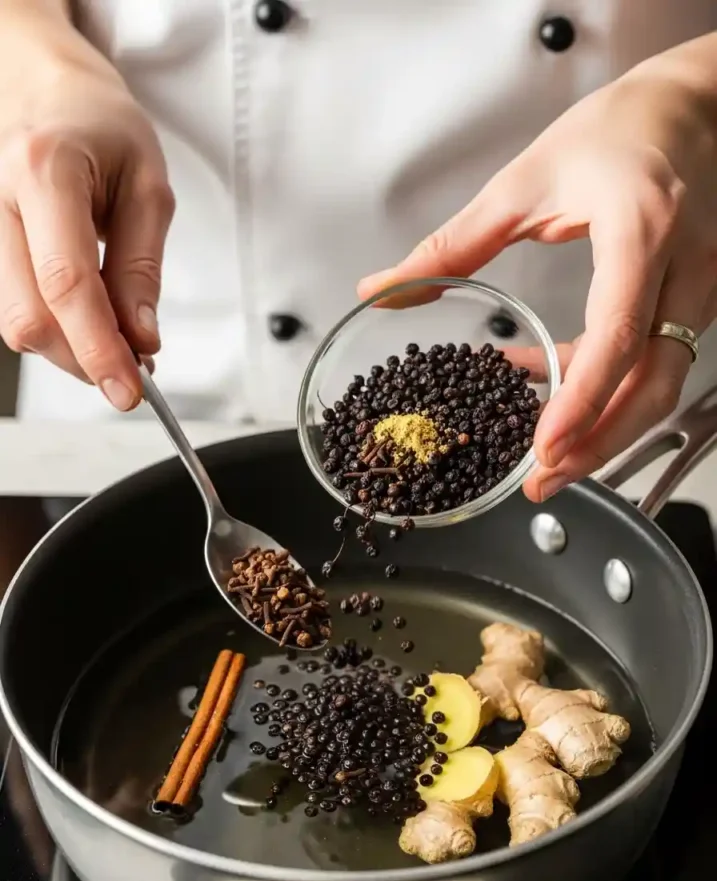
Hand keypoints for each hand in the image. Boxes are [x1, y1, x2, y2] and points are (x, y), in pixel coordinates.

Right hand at [0, 21, 173, 409]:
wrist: (51, 95)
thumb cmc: (104, 130)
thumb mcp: (149, 189)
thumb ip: (142, 270)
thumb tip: (141, 340)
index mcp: (44, 171)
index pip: (66, 284)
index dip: (98, 348)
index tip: (129, 388)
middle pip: (30, 317)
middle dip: (85, 357)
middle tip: (135, 368)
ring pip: (17, 323)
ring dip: (72, 350)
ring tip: (118, 340)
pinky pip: (16, 310)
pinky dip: (58, 332)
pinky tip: (90, 323)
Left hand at [359, 44, 716, 500]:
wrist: (691, 107)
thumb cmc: (616, 129)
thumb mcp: (524, 182)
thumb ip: (452, 245)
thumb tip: (383, 290)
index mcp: (641, 229)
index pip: (618, 333)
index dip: (582, 400)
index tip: (545, 446)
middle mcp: (685, 268)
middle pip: (655, 383)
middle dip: (600, 443)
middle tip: (542, 480)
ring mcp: (700, 287)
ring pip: (663, 384)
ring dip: (607, 430)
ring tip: (548, 462)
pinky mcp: (695, 300)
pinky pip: (657, 362)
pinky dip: (609, 391)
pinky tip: (556, 396)